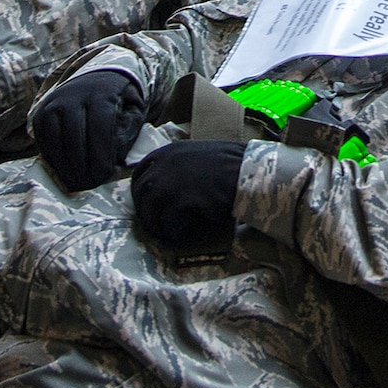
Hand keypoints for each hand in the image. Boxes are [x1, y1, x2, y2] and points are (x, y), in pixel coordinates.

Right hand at [33, 70, 144, 191]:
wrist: (98, 75)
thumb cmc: (119, 100)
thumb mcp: (132, 109)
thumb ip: (127, 131)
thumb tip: (114, 160)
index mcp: (102, 92)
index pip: (99, 126)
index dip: (101, 154)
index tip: (104, 176)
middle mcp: (74, 94)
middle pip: (74, 135)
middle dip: (82, 165)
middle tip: (89, 185)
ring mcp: (54, 101)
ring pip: (55, 138)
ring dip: (64, 165)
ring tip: (75, 183)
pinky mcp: (41, 111)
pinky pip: (42, 138)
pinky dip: (51, 157)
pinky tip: (63, 171)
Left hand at [132, 139, 247, 251]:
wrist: (249, 171)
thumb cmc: (230, 163)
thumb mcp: (198, 154)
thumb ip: (178, 163)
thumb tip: (167, 182)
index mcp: (167, 151)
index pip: (140, 172)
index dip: (139, 190)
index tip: (144, 203)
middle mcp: (163, 166)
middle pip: (141, 194)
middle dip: (144, 211)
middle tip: (153, 225)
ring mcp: (170, 184)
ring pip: (150, 211)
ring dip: (156, 225)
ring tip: (165, 234)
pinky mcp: (181, 202)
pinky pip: (168, 223)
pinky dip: (171, 232)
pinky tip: (180, 236)